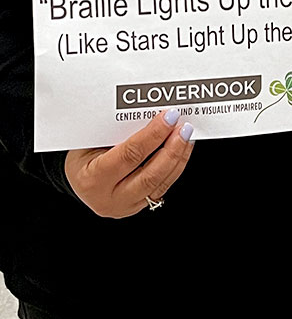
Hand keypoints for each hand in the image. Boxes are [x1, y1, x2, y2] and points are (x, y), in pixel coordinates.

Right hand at [64, 108, 193, 217]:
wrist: (78, 180)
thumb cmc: (83, 155)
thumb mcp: (89, 142)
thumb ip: (115, 131)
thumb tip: (148, 112)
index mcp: (93, 179)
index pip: (129, 156)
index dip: (152, 135)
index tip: (168, 117)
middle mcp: (109, 197)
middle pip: (149, 174)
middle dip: (171, 148)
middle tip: (183, 127)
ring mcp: (126, 206)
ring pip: (160, 183)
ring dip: (178, 157)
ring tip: (186, 136)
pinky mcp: (139, 206)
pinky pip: (162, 187)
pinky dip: (176, 167)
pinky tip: (182, 150)